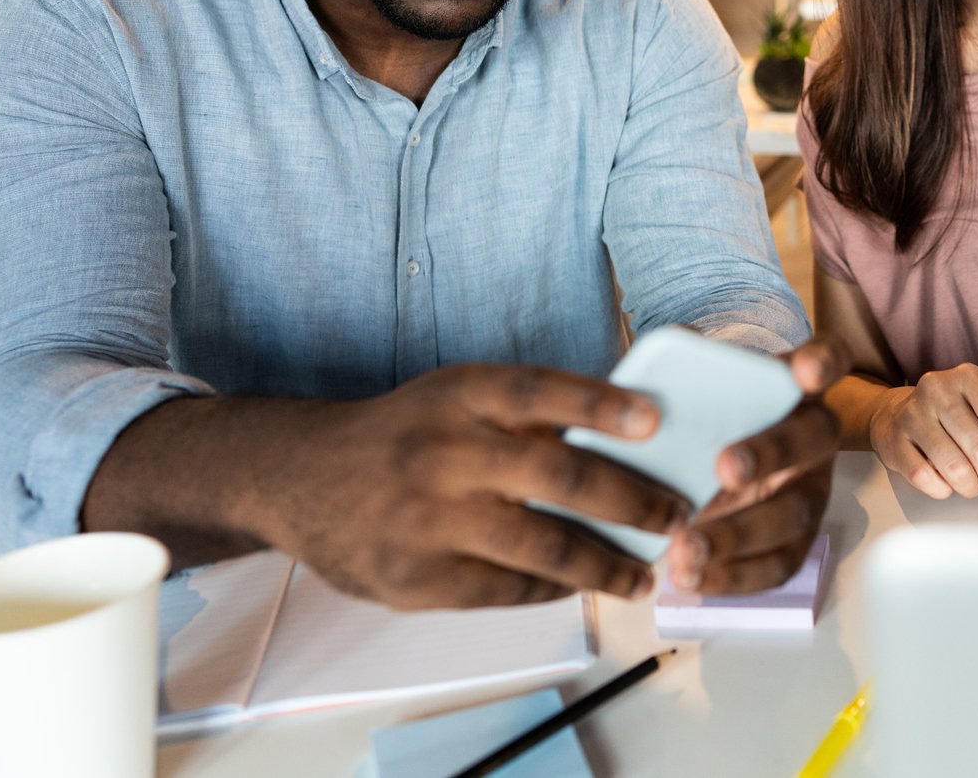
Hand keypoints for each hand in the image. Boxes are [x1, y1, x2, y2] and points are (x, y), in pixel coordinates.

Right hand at [262, 364, 686, 609]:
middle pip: (556, 474)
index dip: (600, 403)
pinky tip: (582, 584)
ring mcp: (428, 519)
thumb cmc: (405, 434)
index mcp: (458, 395)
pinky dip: (555, 587)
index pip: (538, 391)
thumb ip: (525, 416)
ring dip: (606, 564)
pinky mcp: (417, 578)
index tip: (655, 420)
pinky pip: (508, 587)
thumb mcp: (454, 399)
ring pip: (542, 545)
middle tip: (677, 515)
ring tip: (644, 574)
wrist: (299, 480)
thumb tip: (629, 438)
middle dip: (631, 499)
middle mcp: (444, 452)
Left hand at [664, 339, 848, 593]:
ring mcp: (811, 492)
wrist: (706, 460)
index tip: (806, 371)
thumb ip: (687, 362)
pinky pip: (776, 565)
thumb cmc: (708, 414)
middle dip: (771, 454)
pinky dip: (732, 577)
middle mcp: (813, 436)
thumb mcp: (698, 382)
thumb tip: (674, 348)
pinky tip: (691, 578)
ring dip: (740, 534)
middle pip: (812, 440)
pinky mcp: (796, 541)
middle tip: (724, 469)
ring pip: (793, 514)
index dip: (823, 362)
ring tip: (685, 549)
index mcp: (795, 386)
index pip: (827, 360)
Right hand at [868, 363, 977, 501]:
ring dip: (973, 488)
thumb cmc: (953, 415)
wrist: (896, 413)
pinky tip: (948, 484)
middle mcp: (938, 389)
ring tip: (976, 487)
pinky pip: (926, 478)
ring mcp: (913, 414)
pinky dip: (944, 490)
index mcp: (969, 378)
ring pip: (955, 468)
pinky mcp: (894, 440)